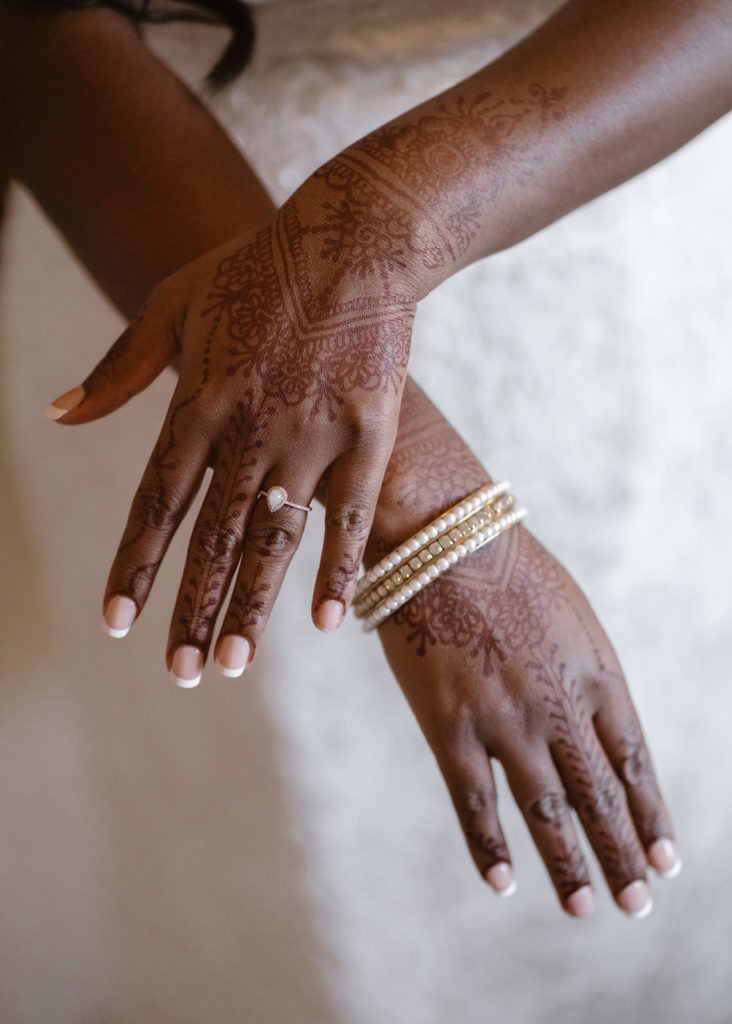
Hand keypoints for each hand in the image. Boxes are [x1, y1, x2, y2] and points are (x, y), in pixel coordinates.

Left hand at [52, 169, 425, 683]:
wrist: (353, 238)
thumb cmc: (256, 269)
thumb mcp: (171, 303)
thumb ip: (119, 368)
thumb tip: (56, 414)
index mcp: (199, 399)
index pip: (158, 500)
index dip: (135, 563)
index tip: (116, 620)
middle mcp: (252, 427)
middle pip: (213, 536)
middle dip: (191, 608)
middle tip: (180, 672)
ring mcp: (314, 434)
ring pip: (276, 539)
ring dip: (252, 606)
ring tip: (233, 663)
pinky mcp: (369, 433)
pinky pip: (350, 515)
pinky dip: (339, 571)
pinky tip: (328, 623)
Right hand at [367, 381, 679, 916]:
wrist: (438, 536)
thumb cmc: (502, 564)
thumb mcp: (568, 611)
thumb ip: (585, 669)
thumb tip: (596, 722)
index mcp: (596, 673)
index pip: (634, 764)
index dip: (650, 816)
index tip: (666, 860)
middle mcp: (559, 706)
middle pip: (599, 799)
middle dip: (623, 856)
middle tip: (639, 904)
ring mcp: (505, 720)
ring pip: (547, 813)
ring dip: (571, 866)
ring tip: (587, 910)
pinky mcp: (449, 726)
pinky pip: (475, 803)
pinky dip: (490, 848)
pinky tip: (504, 882)